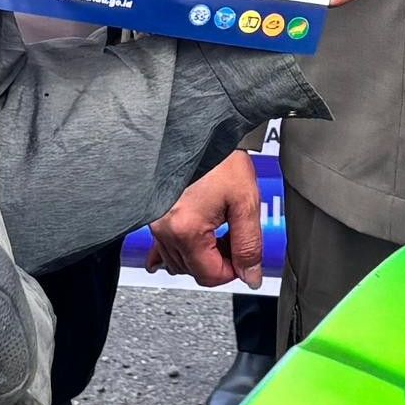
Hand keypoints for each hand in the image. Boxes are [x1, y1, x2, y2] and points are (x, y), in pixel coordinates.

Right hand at [150, 152, 266, 287]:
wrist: (198, 128)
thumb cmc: (219, 157)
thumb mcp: (246, 202)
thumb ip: (249, 245)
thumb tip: (250, 276)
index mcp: (186, 229)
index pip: (210, 275)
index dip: (234, 270)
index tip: (244, 255)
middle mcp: (164, 229)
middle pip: (194, 270)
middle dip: (219, 261)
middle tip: (234, 236)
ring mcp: (155, 222)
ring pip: (179, 261)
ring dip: (201, 255)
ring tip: (218, 229)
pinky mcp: (153, 214)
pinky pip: (160, 247)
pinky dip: (177, 250)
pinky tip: (185, 248)